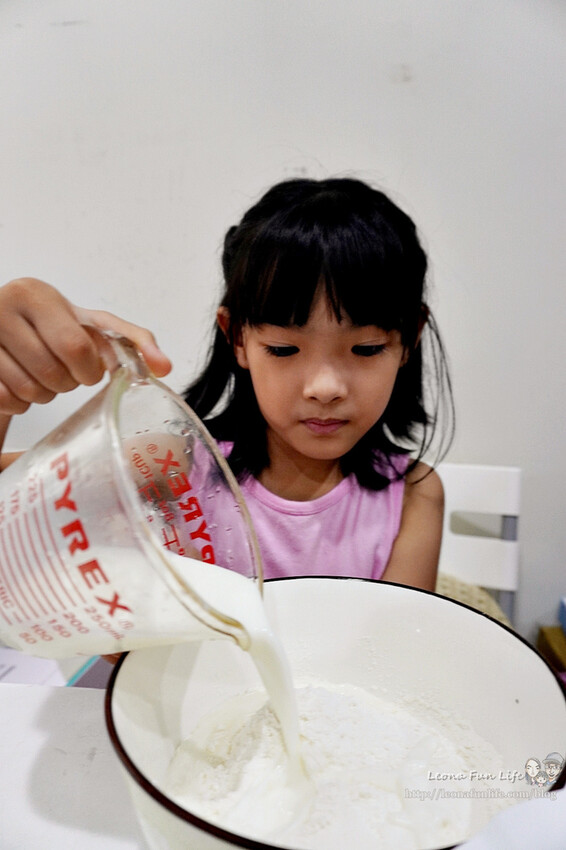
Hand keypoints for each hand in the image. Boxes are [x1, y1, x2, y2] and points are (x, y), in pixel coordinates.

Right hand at [0, 278, 171, 415]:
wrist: (6, 327)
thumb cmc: (57, 328)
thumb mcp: (93, 326)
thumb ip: (132, 341)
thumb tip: (164, 368)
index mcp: (36, 295)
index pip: (75, 348)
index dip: (88, 370)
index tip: (89, 369)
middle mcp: (2, 308)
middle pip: (53, 374)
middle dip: (68, 384)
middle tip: (65, 372)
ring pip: (29, 391)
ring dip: (45, 395)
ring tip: (44, 375)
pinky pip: (7, 401)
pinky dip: (20, 404)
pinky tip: (22, 384)